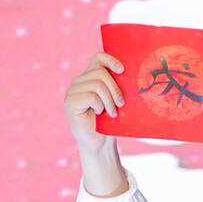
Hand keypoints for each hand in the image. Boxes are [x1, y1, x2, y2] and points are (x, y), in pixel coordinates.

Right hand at [64, 50, 127, 195]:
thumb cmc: (110, 123)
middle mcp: (78, 81)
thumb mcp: (116, 100)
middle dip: (114, 88)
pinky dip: (100, 106)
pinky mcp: (70, 102)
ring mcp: (72, 91)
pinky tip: (99, 114)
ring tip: (111, 112)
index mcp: (89, 78)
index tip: (123, 70)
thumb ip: (117, 84)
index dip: (110, 60)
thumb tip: (132, 71)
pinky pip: (91, 96)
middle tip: (120, 103)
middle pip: (100, 72)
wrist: (100, 144)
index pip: (98, 58)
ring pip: (97, 84)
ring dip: (109, 100)